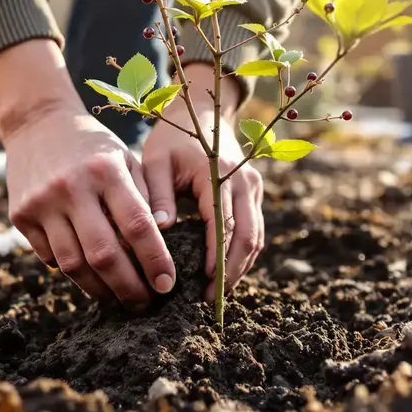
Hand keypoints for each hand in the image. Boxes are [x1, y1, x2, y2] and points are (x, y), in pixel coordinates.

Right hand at [0, 41, 174, 309]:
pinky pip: (50, 258)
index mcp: (106, 170)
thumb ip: (144, 198)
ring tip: (118, 298)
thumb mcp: (125, 159)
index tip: (167, 285)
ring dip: (100, 290)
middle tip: (145, 303)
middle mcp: (72, 187)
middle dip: (129, 287)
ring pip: (73, 265)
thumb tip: (163, 246)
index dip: (155, 261)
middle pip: (104, 254)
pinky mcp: (19, 215)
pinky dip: (72, 272)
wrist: (37, 124)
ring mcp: (41, 203)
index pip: (137, 226)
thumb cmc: (93, 148)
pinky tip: (89, 274)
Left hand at [142, 64, 264, 297]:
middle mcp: (243, 181)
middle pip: (246, 236)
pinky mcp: (254, 193)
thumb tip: (160, 231)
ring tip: (218, 294)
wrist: (202, 111)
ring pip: (256, 237)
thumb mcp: (156, 162)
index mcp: (217, 173)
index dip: (216, 256)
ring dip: (240, 267)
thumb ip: (158, 195)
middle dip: (231, 272)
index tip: (204, 283)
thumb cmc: (172, 138)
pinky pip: (255, 230)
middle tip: (211, 300)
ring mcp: (253, 187)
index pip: (222, 222)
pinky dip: (243, 254)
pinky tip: (225, 273)